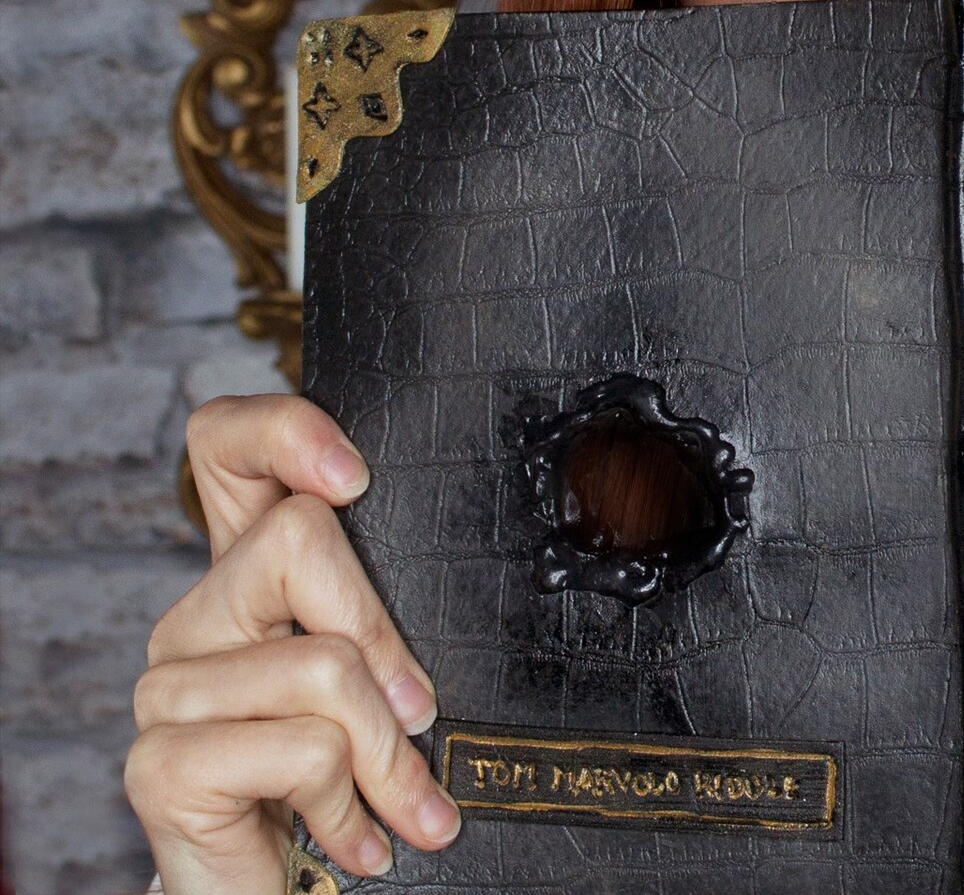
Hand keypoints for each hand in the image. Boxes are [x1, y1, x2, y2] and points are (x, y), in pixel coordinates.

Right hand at [125, 395, 462, 894]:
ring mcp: (168, 685)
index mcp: (250, 571)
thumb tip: (497, 565)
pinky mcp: (161, 762)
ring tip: (398, 804)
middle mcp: (198, 612)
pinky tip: (354, 839)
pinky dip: (350, 804)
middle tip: (422, 715)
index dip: (285, 429)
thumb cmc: (358, 777)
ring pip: (323, 662)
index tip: (356, 476)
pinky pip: (302, 747)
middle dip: (389, 639)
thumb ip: (401, 611)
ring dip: (388, 753)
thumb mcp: (394, 675)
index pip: (225, 442)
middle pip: (302, 537)